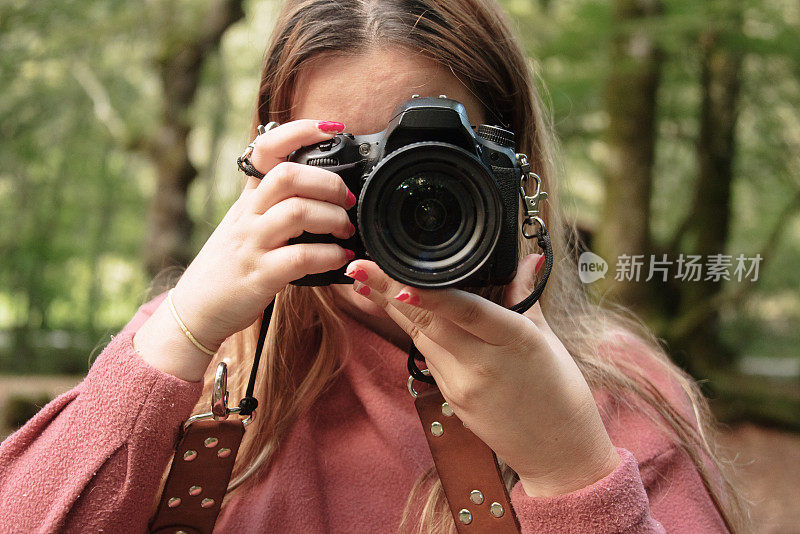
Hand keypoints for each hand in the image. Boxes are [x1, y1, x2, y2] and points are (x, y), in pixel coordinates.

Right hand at [134, 119, 356, 380]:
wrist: (196, 309)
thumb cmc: (231, 265)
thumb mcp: (245, 224)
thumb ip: (274, 204)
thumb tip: (319, 187)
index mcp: (248, 198)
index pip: (267, 148)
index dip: (300, 131)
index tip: (333, 127)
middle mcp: (248, 215)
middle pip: (287, 175)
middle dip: (328, 182)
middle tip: (348, 199)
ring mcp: (252, 244)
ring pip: (296, 212)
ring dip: (332, 217)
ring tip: (347, 230)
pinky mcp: (260, 275)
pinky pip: (300, 257)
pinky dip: (329, 255)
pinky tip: (340, 258)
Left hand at [344, 254, 620, 496]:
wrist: (558, 453)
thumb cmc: (560, 392)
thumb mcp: (547, 339)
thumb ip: (526, 295)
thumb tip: (529, 257)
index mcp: (514, 341)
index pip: (465, 312)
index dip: (429, 297)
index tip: (396, 282)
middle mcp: (483, 365)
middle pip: (428, 323)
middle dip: (389, 293)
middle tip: (359, 266)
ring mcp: (462, 386)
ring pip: (420, 338)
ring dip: (393, 308)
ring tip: (366, 279)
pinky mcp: (451, 399)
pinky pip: (429, 357)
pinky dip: (415, 332)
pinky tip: (398, 311)